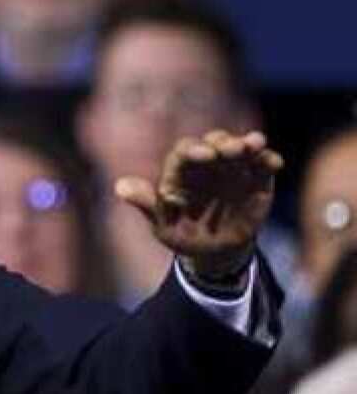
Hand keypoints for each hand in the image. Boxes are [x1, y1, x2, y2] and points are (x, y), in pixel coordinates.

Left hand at [114, 130, 282, 278]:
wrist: (214, 251)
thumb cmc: (182, 233)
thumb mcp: (163, 225)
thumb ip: (148, 204)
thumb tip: (119, 187)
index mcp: (182, 171)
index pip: (185, 152)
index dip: (193, 150)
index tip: (203, 155)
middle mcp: (208, 163)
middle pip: (215, 142)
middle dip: (223, 143)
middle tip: (232, 149)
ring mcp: (233, 167)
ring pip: (240, 147)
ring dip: (248, 144)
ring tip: (254, 145)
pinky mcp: (256, 177)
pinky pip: (263, 164)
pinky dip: (269, 160)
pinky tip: (274, 163)